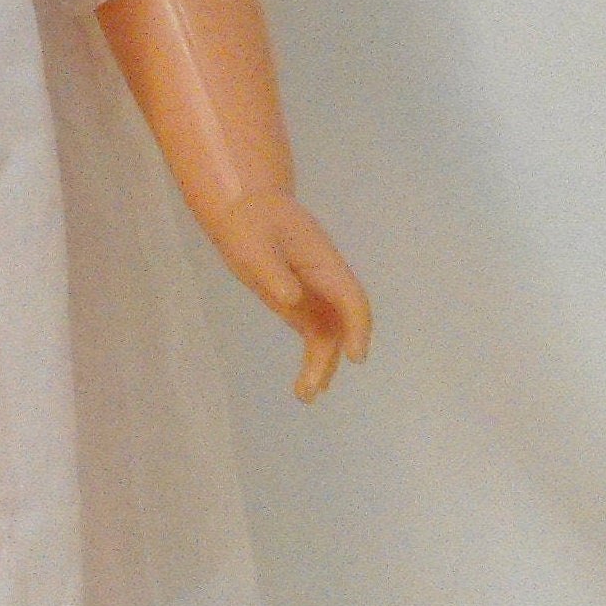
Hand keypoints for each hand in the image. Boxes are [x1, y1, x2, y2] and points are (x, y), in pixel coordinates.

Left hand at [209, 187, 371, 400]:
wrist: (247, 210)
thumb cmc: (250, 223)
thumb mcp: (255, 245)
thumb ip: (273, 272)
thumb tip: (291, 299)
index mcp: (324, 263)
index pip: (351, 298)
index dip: (358, 326)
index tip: (355, 355)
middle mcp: (327, 283)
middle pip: (342, 323)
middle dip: (333, 356)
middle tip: (314, 387)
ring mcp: (317, 295)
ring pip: (330, 335)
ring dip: (322, 365)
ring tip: (305, 395)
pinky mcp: (302, 306)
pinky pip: (317, 336)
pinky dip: (314, 360)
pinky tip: (304, 386)